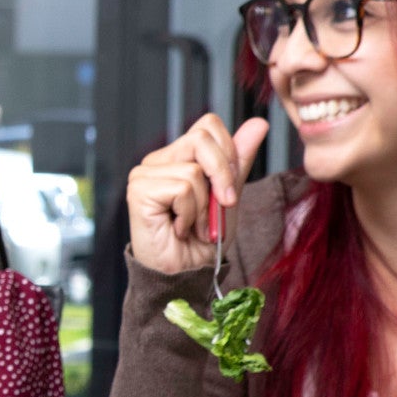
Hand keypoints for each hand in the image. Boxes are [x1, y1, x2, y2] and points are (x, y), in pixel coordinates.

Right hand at [127, 114, 269, 275]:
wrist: (187, 273)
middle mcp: (157, 161)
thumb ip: (238, 160)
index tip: (230, 187)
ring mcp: (144, 174)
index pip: (207, 126)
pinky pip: (182, 189)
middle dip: (223, 175)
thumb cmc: (203, 239)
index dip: (228, 152)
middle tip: (222, 205)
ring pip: (194, 170)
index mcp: (177, 157)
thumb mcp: (228, 195)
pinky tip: (178, 228)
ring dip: (205, 206)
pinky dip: (190, 213)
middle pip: (202, 138)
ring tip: (193, 224)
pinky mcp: (139, 190)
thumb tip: (257, 123)